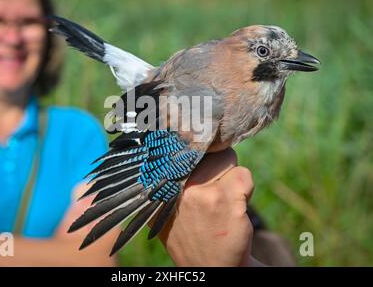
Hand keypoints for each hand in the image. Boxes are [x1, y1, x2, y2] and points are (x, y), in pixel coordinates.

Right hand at [159, 148, 254, 265]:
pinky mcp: (223, 199)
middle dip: (215, 163)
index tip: (197, 137)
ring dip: (230, 176)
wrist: (210, 266)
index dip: (191, 139)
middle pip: (205, 147)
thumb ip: (167, 177)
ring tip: (221, 201)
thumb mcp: (164, 207)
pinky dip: (245, 189)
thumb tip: (175, 138)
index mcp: (158, 184)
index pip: (176, 142)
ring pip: (226, 158)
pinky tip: (234, 209)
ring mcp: (198, 192)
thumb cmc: (190, 231)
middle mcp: (173, 185)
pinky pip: (243, 175)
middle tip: (212, 190)